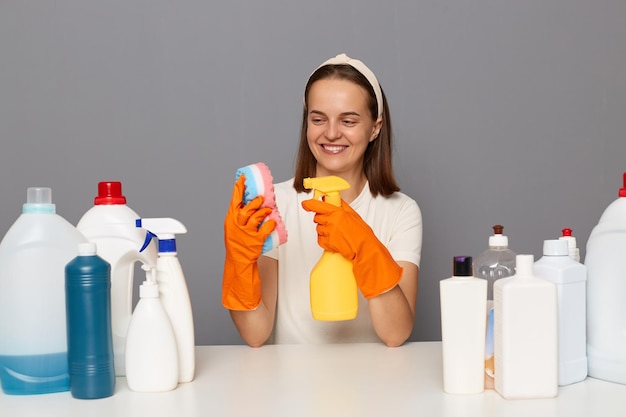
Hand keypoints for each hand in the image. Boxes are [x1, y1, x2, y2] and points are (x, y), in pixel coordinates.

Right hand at [222, 175, 275, 309]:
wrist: (238, 267)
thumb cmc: (238, 248)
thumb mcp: (236, 231)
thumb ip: (241, 218)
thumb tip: (253, 203)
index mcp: (230, 221)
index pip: (234, 201)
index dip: (239, 189)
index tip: (243, 178)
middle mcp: (235, 226)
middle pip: (246, 207)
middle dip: (255, 201)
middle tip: (263, 196)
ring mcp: (244, 234)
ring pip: (255, 217)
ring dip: (264, 211)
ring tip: (269, 208)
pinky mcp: (254, 242)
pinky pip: (264, 229)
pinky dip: (270, 224)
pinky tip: (273, 222)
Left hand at [301, 198, 401, 297]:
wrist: (364, 248)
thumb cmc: (361, 232)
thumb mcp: (353, 214)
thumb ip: (341, 205)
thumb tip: (334, 199)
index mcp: (337, 212)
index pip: (317, 205)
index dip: (309, 204)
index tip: (305, 204)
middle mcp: (331, 221)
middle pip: (317, 218)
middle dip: (322, 219)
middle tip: (332, 223)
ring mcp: (328, 233)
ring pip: (318, 229)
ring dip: (324, 230)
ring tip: (336, 233)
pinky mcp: (327, 243)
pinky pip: (320, 239)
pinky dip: (325, 240)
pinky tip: (334, 240)